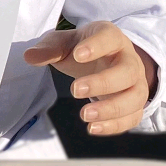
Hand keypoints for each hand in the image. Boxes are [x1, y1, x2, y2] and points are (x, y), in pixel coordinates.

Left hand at [23, 21, 158, 135]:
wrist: (101, 60)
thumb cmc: (82, 49)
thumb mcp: (64, 43)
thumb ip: (49, 49)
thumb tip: (30, 56)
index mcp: (112, 38)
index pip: (110, 37)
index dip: (97, 46)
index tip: (78, 55)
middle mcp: (129, 59)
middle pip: (128, 71)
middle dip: (103, 83)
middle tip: (75, 90)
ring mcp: (135, 83)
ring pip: (135, 97)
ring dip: (111, 109)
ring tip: (85, 116)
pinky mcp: (133, 103)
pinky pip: (132, 117)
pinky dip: (115, 125)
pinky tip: (93, 128)